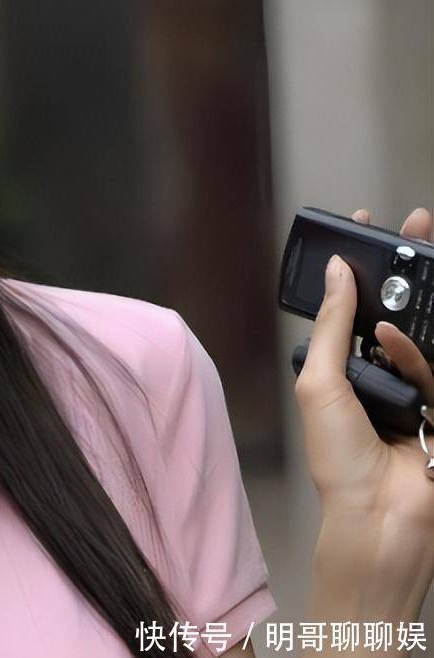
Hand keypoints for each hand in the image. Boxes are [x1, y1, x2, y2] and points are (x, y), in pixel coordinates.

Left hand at [294, 206, 433, 535]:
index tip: (364, 227)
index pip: (356, 306)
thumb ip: (330, 326)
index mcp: (346, 367)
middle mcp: (382, 373)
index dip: (362, 268)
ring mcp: (416, 390)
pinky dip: (413, 353)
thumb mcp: (319, 382)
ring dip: (413, 305)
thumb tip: (334, 270)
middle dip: (409, 268)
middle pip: (400, 309)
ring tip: (407, 271)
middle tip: (417, 225)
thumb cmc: (337, 458)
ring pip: (424, 333)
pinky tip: (392, 340)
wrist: (377, 517)